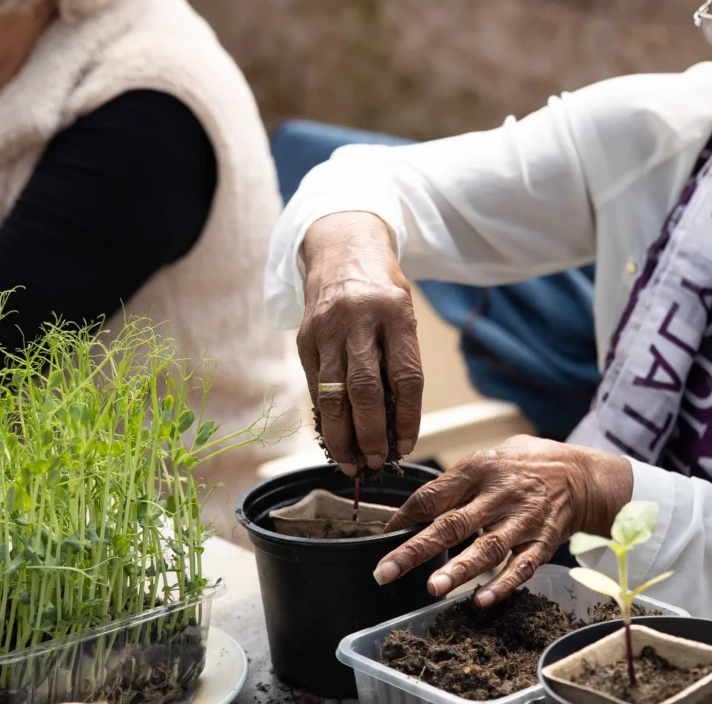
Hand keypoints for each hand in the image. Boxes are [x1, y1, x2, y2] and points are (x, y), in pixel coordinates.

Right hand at [298, 212, 423, 475]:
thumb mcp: (404, 314)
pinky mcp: (304, 338)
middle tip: (376, 462)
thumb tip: (397, 423)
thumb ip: (400, 359)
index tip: (406, 446)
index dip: (407, 417)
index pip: (405, 376)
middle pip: (365, 388)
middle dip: (370, 433)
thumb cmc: (382, 291)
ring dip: (342, 434)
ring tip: (351, 462)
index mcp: (395, 312)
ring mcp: (327, 328)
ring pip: (333, 393)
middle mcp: (359, 319)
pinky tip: (334, 436)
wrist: (342, 249)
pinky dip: (325, 415)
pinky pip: (316, 385)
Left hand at [374, 435, 633, 606]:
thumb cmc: (526, 464)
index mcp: (480, 467)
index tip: (383, 537)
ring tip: (433, 588)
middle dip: (416, 550)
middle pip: (453, 524)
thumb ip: (457, 481)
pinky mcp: (543, 541)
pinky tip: (483, 600)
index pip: (434, 495)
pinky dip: (503, 584)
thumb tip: (415, 508)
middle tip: (386, 571)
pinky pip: (522, 566)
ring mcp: (523, 519)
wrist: (582, 474)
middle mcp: (500, 493)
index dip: (405, 517)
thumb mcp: (490, 456)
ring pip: (487, 548)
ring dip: (459, 570)